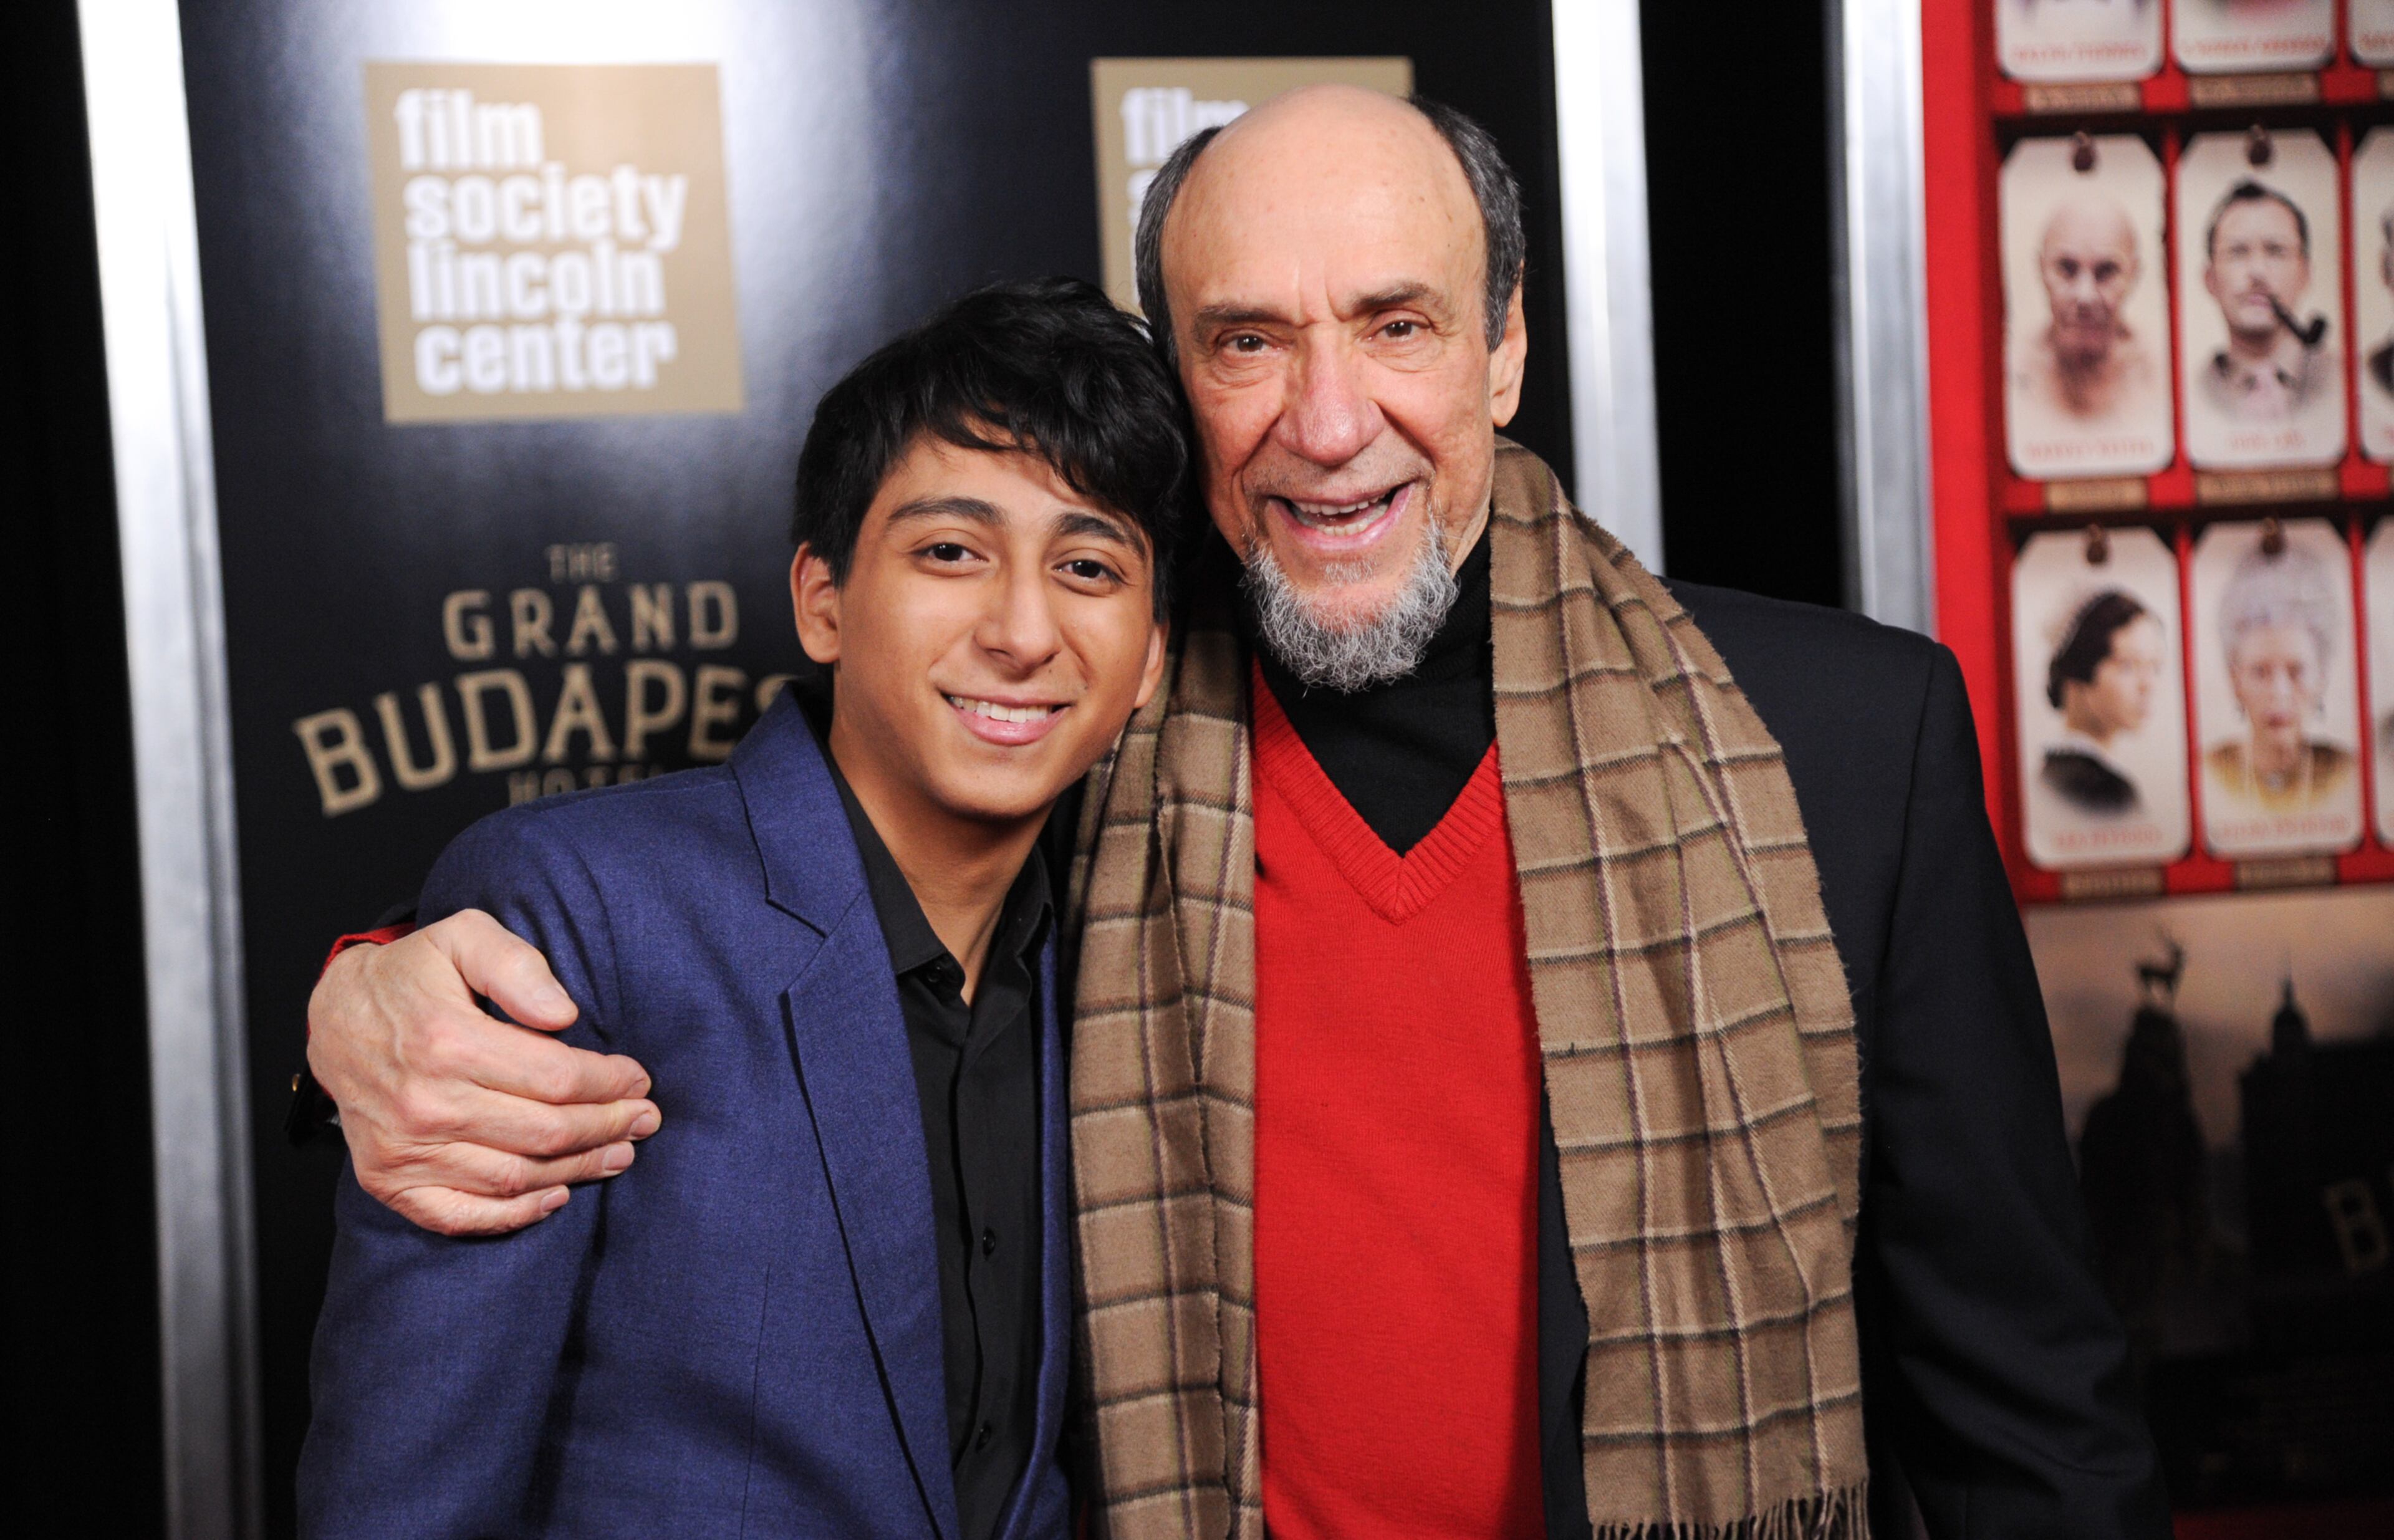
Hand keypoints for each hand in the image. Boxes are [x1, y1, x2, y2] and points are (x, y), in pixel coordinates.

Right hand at [306, 910, 659, 1236]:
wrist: (335, 1018)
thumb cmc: (412, 975)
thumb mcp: (463, 937)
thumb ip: (517, 966)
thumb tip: (564, 1015)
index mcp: (446, 1042)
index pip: (556, 1078)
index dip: (609, 1083)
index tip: (639, 1079)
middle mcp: (423, 1104)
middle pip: (545, 1132)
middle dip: (608, 1127)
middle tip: (645, 1120)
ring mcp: (403, 1149)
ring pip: (514, 1177)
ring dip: (578, 1170)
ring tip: (620, 1154)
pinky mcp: (388, 1179)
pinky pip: (460, 1214)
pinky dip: (513, 1216)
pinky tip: (556, 1197)